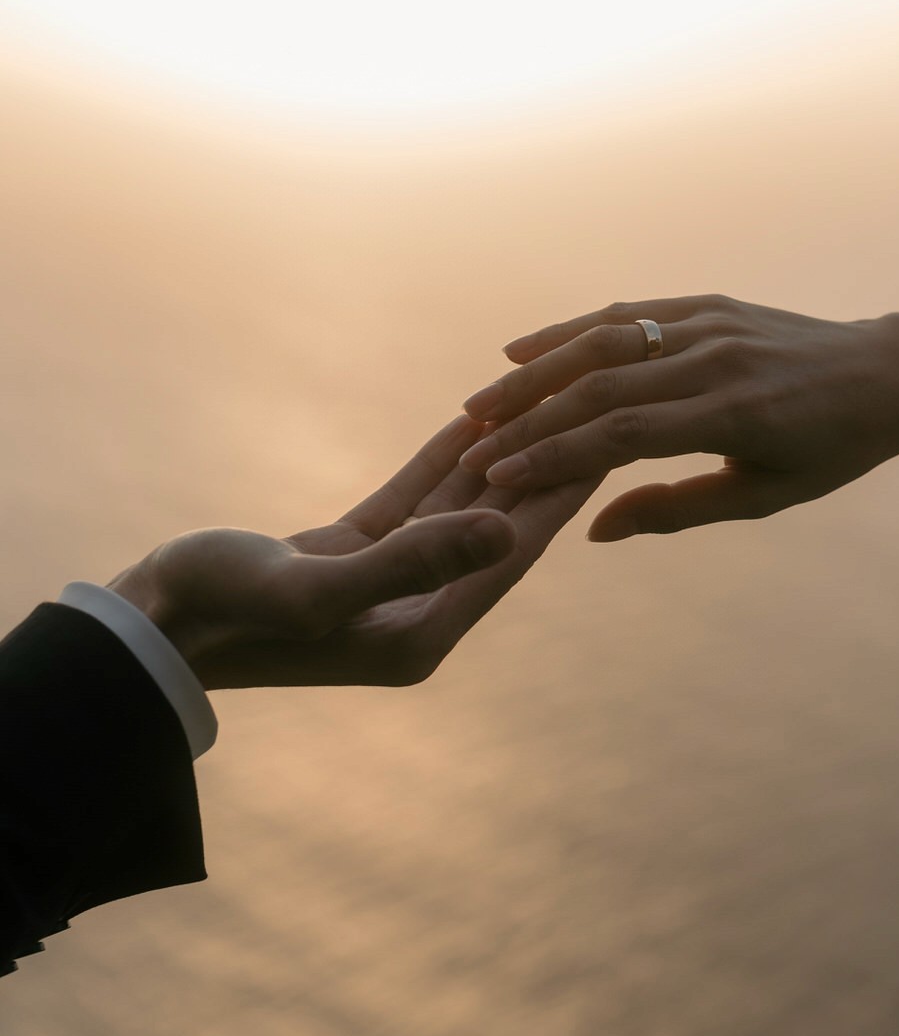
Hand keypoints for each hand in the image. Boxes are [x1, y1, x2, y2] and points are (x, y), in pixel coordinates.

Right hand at [111, 417, 597, 686]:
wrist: (150, 628)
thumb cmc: (224, 615)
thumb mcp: (318, 589)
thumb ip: (416, 560)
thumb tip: (508, 535)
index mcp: (421, 631)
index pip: (510, 553)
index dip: (561, 492)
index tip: (612, 442)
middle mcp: (414, 612)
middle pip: (497, 527)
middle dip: (546, 467)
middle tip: (598, 410)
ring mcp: (384, 584)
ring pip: (459, 508)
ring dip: (500, 456)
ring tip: (550, 404)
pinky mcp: (351, 556)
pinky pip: (415, 500)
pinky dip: (444, 459)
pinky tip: (473, 420)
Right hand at [459, 296, 898, 539]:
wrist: (886, 375)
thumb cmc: (829, 450)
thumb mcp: (764, 496)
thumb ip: (676, 510)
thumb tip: (594, 531)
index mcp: (735, 415)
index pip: (623, 436)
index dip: (554, 456)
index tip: (499, 478)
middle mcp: (716, 360)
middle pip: (600, 386)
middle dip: (529, 421)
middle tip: (472, 450)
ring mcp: (710, 322)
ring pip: (604, 341)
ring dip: (535, 372)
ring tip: (481, 403)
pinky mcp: (707, 301)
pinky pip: (628, 311)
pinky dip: (571, 329)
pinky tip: (524, 349)